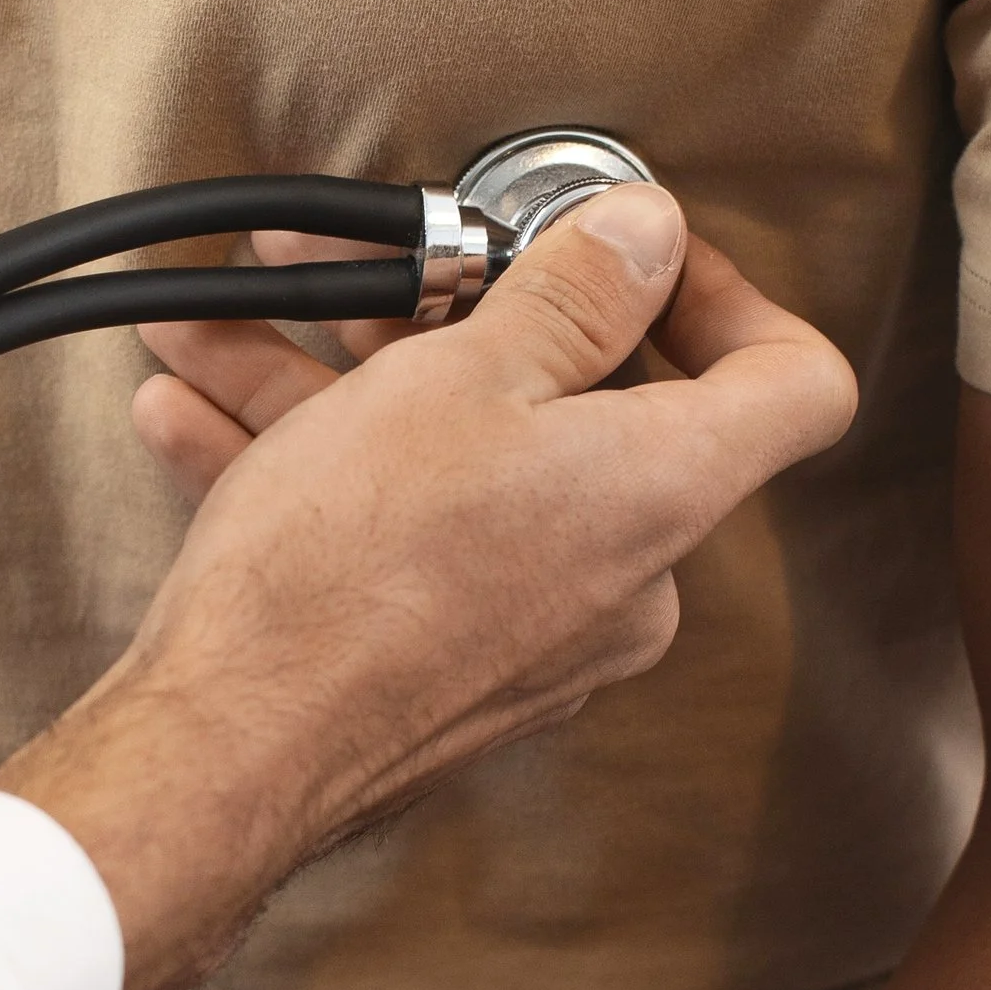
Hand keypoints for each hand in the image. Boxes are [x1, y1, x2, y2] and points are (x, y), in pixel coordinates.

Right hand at [0, 187, 854, 989]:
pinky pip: (402, 534)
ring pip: (459, 461)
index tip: (636, 255)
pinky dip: (314, 466)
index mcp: (663, 490)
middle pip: (578, 406)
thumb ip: (571, 293)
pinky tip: (197, 412)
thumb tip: (649, 234)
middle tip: (371, 268)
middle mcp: (625, 574)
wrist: (225, 755)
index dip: (732, 293)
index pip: (793, 382)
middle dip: (449, 318)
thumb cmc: (344, 575)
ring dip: (338, 383)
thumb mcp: (458, 379)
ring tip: (229, 327)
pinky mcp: (450, 664)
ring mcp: (537, 629)